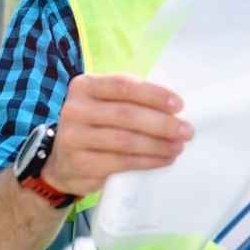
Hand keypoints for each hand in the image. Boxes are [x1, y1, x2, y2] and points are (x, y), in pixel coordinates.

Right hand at [40, 74, 191, 196]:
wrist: (63, 164)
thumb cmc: (97, 127)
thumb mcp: (106, 105)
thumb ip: (132, 100)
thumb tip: (176, 108)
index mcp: (85, 86)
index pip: (124, 85)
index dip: (154, 94)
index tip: (180, 105)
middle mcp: (74, 109)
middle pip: (126, 114)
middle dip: (162, 123)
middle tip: (187, 131)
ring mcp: (73, 137)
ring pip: (125, 140)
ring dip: (158, 144)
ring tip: (179, 147)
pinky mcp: (78, 163)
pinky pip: (120, 162)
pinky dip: (147, 161)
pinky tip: (164, 160)